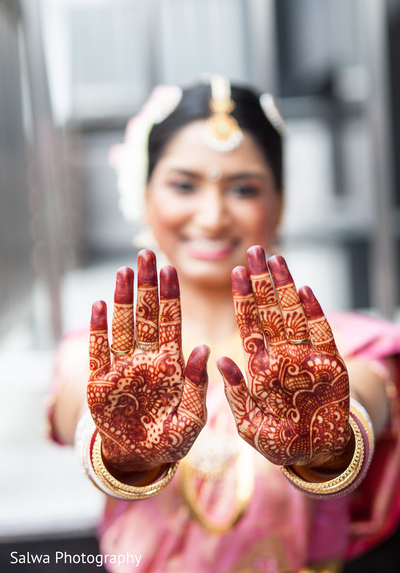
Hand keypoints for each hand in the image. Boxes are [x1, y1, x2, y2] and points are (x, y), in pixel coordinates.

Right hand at [88, 249, 208, 472]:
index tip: (170, 269)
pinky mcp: (100, 381)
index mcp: (171, 363)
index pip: (171, 322)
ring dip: (123, 298)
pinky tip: (100, 305)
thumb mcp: (192, 417)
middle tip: (146, 254)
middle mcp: (147, 358)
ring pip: (123, 325)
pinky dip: (98, 329)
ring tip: (124, 271)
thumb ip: (197, 385)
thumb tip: (202, 349)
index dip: (170, 296)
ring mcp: (123, 367)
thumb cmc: (171, 438)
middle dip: (146, 285)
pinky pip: (99, 351)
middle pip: (146, 315)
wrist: (140, 458)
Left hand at [218, 246, 349, 467]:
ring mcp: (306, 358)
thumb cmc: (279, 442)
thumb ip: (236, 395)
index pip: (250, 325)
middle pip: (270, 311)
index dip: (243, 299)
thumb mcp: (250, 424)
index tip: (235, 272)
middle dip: (262, 282)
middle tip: (254, 251)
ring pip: (294, 315)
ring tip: (276, 260)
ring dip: (285, 287)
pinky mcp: (331, 366)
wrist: (317, 455)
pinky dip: (314, 313)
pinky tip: (305, 291)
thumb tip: (223, 360)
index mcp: (261, 366)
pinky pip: (322, 335)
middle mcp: (283, 355)